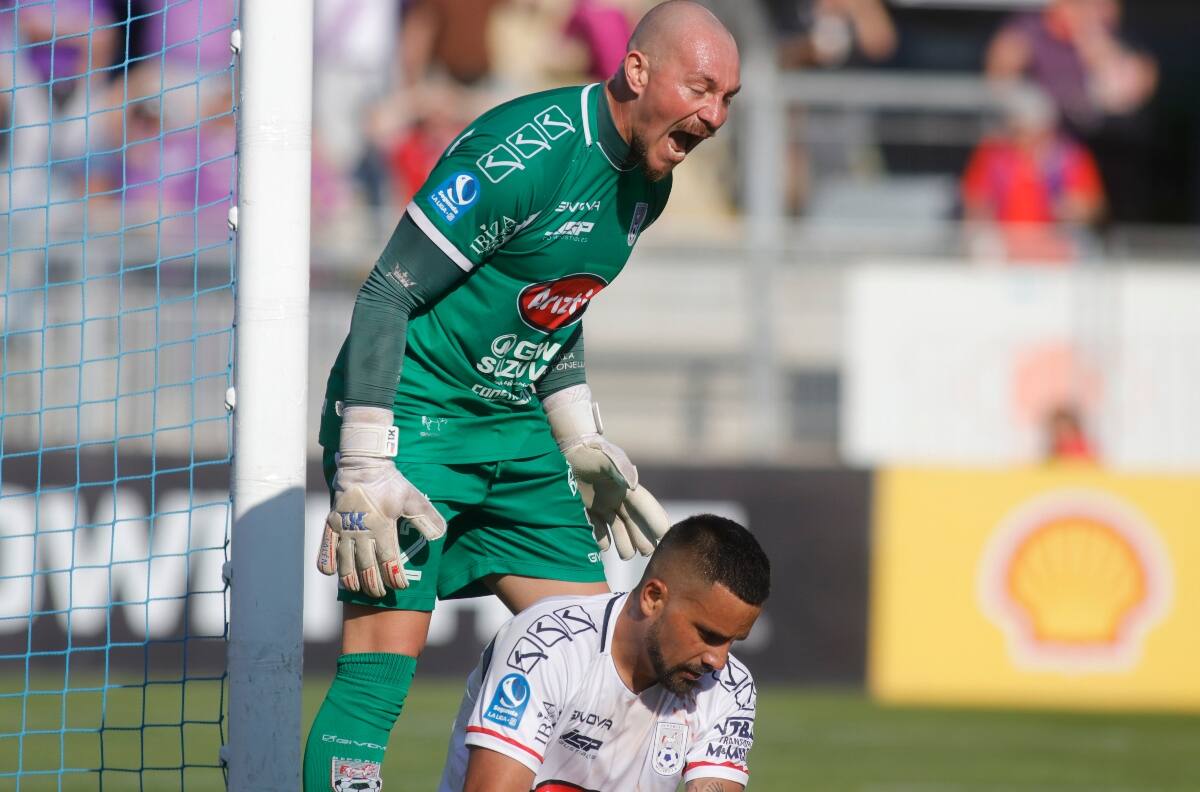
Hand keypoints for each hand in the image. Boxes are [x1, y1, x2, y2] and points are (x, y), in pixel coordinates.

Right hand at [316, 406, 445, 596]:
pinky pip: (326, 547)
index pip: (388, 560)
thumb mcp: (412, 498)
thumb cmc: (390, 484)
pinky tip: (331, 573)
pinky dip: (326, 561)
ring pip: (345, 562)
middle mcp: (361, 531)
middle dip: (374, 584)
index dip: (394, 577)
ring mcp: (344, 528)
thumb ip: (425, 517)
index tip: (401, 586)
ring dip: (351, 579)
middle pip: (366, 566)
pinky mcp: (331, 523)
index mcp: (381, 526)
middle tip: (380, 594)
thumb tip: (440, 535)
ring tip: (357, 590)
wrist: (363, 466)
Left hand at [544, 386, 669, 559]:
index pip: (646, 507)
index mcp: (626, 488)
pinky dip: (601, 539)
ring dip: (624, 542)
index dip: (655, 520)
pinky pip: (599, 530)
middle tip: (648, 553)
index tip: (664, 535)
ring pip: (619, 529)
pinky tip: (604, 547)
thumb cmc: (589, 452)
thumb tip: (634, 485)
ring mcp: (603, 506)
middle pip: (635, 522)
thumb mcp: (605, 458)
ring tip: (627, 555)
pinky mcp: (588, 510)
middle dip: (643, 538)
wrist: (567, 450)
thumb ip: (620, 469)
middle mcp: (618, 499)